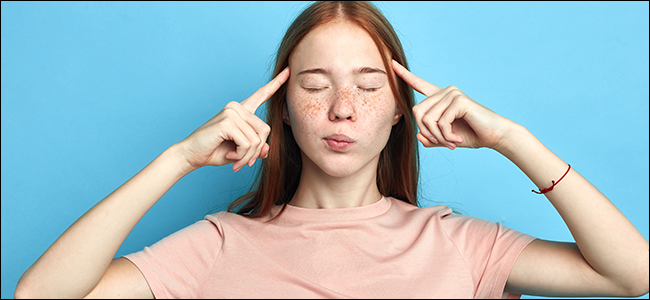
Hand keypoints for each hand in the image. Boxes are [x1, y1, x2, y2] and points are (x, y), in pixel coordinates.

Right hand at [177, 67, 289, 171]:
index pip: (262, 94)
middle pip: (265, 130)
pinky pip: (247, 143)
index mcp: (241, 110)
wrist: (192, 155)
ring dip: (248, 156)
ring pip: (257, 140)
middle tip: (244, 162)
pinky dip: (242, 156)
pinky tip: (230, 157)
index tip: (289, 71)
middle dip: (256, 151)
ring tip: (236, 161)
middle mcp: (237, 107)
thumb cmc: (215, 151)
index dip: (276, 84)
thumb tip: (267, 149)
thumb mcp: (241, 152)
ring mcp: (231, 112)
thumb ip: (256, 148)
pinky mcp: (227, 121)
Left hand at [392, 60, 512, 149]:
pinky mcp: (459, 100)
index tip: (391, 63)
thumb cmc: (471, 135)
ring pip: (427, 119)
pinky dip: (446, 136)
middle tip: (441, 143)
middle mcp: (444, 92)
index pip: (418, 84)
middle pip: (416, 111)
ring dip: (438, 137)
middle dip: (426, 132)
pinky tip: (457, 139)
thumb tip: (418, 136)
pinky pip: (440, 122)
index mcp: (439, 98)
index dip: (404, 75)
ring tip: (451, 142)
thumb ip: (430, 138)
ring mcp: (452, 94)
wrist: (494, 136)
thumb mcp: (445, 139)